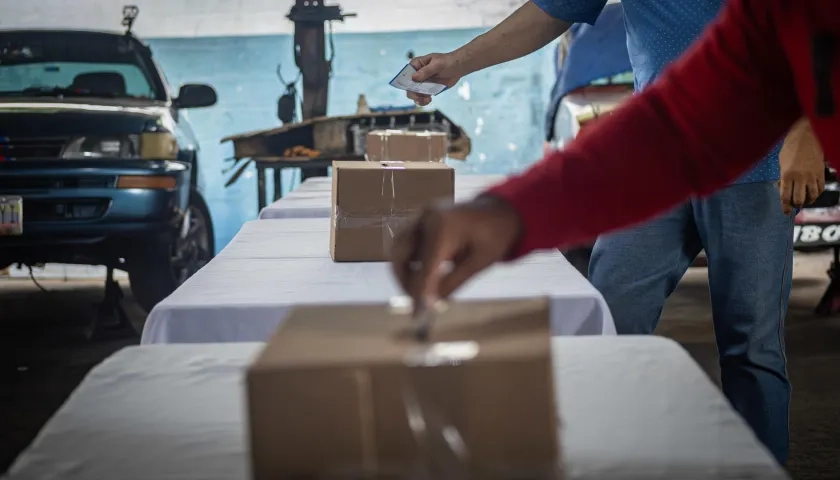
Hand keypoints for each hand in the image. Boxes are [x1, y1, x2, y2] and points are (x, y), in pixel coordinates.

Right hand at [390, 196, 521, 311]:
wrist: (502, 210)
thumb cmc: (496, 236)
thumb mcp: (479, 264)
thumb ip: (453, 283)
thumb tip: (431, 302)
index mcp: (444, 228)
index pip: (424, 266)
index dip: (419, 292)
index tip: (418, 314)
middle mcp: (427, 217)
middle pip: (400, 252)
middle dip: (404, 279)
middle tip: (416, 301)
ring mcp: (422, 214)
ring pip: (399, 246)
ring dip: (404, 269)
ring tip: (420, 288)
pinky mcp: (422, 217)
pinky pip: (407, 240)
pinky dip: (411, 258)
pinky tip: (425, 272)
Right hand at [406, 52, 466, 105]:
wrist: (458, 68)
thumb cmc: (447, 62)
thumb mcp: (437, 64)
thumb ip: (426, 71)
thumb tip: (414, 77)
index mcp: (416, 64)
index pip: (406, 73)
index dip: (405, 81)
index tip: (411, 87)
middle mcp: (416, 74)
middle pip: (408, 86)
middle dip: (412, 92)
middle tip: (420, 96)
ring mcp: (421, 83)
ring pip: (413, 93)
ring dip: (418, 99)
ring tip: (427, 99)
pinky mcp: (427, 90)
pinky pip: (421, 97)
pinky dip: (423, 101)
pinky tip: (429, 100)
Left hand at [778, 118, 824, 213]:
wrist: (807, 137)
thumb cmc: (791, 148)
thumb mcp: (782, 163)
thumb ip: (783, 177)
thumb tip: (784, 188)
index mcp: (787, 175)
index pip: (785, 196)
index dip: (785, 207)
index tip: (786, 212)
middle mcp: (800, 177)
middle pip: (799, 199)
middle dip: (796, 205)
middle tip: (794, 205)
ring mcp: (812, 176)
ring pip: (812, 196)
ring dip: (807, 200)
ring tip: (804, 200)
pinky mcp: (821, 173)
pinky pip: (820, 188)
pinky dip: (816, 194)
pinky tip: (812, 193)